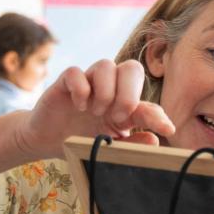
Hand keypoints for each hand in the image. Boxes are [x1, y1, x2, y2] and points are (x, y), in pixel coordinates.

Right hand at [14, 59, 177, 159]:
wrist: (46, 140)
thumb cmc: (81, 142)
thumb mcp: (107, 149)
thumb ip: (130, 145)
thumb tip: (155, 140)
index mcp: (125, 108)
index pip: (148, 104)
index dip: (159, 116)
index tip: (167, 129)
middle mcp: (110, 90)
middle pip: (132, 68)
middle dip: (128, 95)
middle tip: (118, 118)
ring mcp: (88, 83)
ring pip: (106, 64)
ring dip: (104, 91)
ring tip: (95, 112)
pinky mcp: (66, 82)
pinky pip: (76, 71)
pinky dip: (80, 89)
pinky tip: (78, 105)